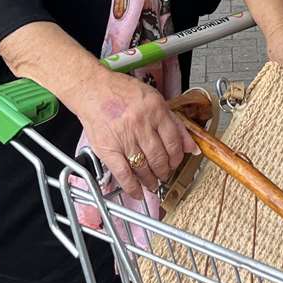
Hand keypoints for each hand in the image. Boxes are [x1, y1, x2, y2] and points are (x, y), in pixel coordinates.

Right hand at [70, 70, 196, 199]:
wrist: (92, 90)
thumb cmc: (121, 92)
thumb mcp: (153, 99)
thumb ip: (173, 121)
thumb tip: (191, 145)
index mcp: (156, 110)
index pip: (174, 141)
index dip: (177, 157)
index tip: (176, 162)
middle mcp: (142, 125)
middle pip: (160, 157)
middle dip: (165, 170)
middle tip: (165, 174)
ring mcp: (125, 138)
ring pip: (145, 167)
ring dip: (151, 180)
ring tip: (153, 183)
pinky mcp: (109, 149)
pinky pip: (124, 174)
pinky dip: (132, 187)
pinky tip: (137, 192)